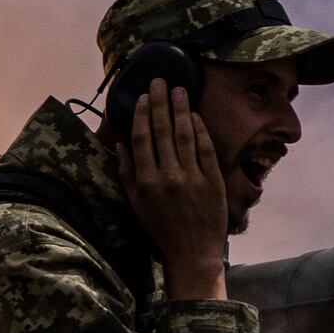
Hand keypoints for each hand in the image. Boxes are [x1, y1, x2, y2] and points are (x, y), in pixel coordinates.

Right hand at [114, 81, 234, 298]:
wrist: (192, 251)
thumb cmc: (160, 227)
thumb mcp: (135, 203)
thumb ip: (126, 172)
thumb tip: (121, 143)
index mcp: (145, 181)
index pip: (141, 139)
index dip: (141, 115)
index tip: (142, 97)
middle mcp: (167, 176)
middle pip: (162, 130)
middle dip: (160, 103)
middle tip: (160, 81)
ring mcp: (192, 177)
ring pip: (184, 134)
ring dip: (181, 109)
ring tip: (179, 89)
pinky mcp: (213, 180)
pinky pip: (206, 148)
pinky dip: (200, 129)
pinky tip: (195, 114)